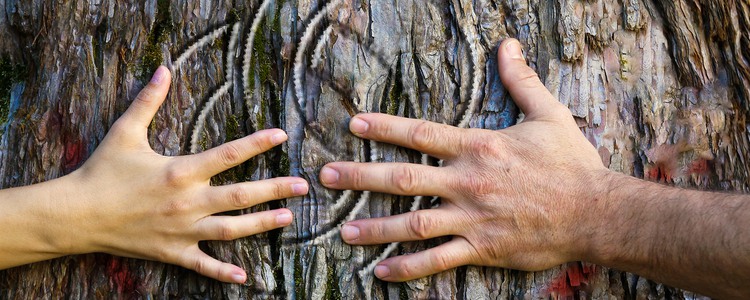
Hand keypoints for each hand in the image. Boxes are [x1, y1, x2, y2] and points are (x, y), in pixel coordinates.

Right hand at [63, 66, 307, 282]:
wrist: (77, 214)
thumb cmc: (102, 172)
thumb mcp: (125, 132)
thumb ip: (149, 101)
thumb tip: (164, 68)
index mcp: (181, 171)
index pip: (228, 154)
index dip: (257, 144)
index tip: (282, 136)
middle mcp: (188, 201)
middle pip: (241, 195)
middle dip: (274, 190)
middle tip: (301, 187)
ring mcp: (182, 230)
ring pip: (231, 230)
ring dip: (261, 224)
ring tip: (287, 219)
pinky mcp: (172, 252)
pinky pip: (203, 265)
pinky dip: (223, 273)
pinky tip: (245, 278)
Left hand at [319, 39, 607, 280]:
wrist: (597, 212)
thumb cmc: (571, 163)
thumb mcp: (548, 114)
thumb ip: (521, 81)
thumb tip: (509, 46)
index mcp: (478, 147)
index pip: (421, 134)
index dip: (384, 127)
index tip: (354, 124)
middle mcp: (468, 182)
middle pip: (403, 178)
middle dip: (361, 175)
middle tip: (327, 175)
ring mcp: (472, 218)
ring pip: (414, 223)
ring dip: (376, 227)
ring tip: (344, 231)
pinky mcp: (483, 248)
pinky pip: (439, 260)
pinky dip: (409, 268)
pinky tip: (382, 272)